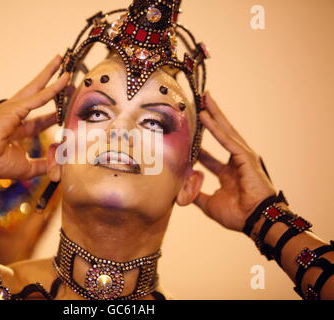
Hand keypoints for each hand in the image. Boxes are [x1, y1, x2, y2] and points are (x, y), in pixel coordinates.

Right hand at [0, 55, 69, 179]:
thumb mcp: (27, 166)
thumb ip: (42, 165)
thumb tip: (57, 168)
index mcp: (17, 129)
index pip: (41, 120)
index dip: (54, 114)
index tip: (67, 109)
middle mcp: (16, 114)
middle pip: (39, 95)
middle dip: (53, 84)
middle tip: (67, 73)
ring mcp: (15, 108)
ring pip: (38, 88)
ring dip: (51, 74)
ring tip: (63, 60)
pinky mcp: (16, 107)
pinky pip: (40, 97)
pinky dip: (53, 88)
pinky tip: (65, 79)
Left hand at [193, 92, 276, 231]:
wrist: (255, 221)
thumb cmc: (238, 215)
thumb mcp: (209, 204)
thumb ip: (197, 195)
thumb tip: (181, 193)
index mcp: (228, 173)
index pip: (209, 155)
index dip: (199, 144)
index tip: (187, 135)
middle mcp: (235, 162)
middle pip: (220, 134)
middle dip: (210, 118)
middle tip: (200, 101)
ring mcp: (242, 157)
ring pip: (225, 131)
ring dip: (214, 114)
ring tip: (204, 99)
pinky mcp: (245, 157)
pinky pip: (227, 140)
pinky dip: (215, 128)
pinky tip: (206, 116)